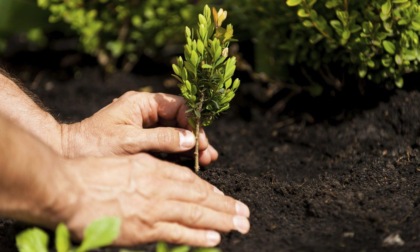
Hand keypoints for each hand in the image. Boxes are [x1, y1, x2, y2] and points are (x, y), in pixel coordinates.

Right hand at [58, 153, 249, 246]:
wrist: (68, 189)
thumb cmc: (90, 173)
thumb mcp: (124, 161)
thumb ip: (146, 172)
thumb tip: (162, 181)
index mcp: (153, 168)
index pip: (189, 181)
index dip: (209, 191)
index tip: (223, 198)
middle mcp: (159, 187)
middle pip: (199, 197)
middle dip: (225, 206)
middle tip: (245, 214)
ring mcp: (153, 208)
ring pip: (195, 214)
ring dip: (220, 220)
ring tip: (240, 225)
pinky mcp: (144, 229)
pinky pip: (177, 232)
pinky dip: (197, 236)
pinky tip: (214, 238)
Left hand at [61, 92, 217, 165]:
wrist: (69, 154)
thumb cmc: (94, 145)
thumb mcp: (130, 141)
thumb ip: (162, 139)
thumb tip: (191, 139)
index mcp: (142, 102)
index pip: (177, 106)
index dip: (193, 122)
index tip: (200, 140)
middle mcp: (145, 111)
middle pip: (179, 119)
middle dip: (194, 136)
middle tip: (207, 154)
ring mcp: (144, 126)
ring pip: (175, 132)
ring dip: (190, 145)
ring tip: (206, 160)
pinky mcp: (142, 140)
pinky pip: (166, 143)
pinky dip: (178, 152)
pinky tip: (191, 161)